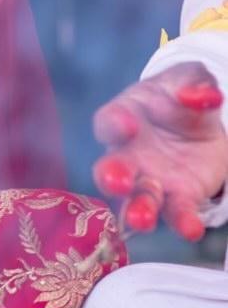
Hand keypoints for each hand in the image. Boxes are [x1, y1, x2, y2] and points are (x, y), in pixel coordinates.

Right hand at [93, 61, 227, 240]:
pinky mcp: (178, 197)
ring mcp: (149, 180)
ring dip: (137, 210)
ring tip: (142, 220)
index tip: (127, 126)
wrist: (200, 119)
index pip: (109, 122)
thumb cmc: (180, 94)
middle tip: (116, 182)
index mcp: (123, 116)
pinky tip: (191, 229)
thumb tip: (198, 97)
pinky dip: (182, 223)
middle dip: (110, 178)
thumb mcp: (190, 78)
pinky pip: (176, 213)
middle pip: (110, 169)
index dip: (115, 125)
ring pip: (136, 200)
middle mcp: (128, 154)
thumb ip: (193, 83)